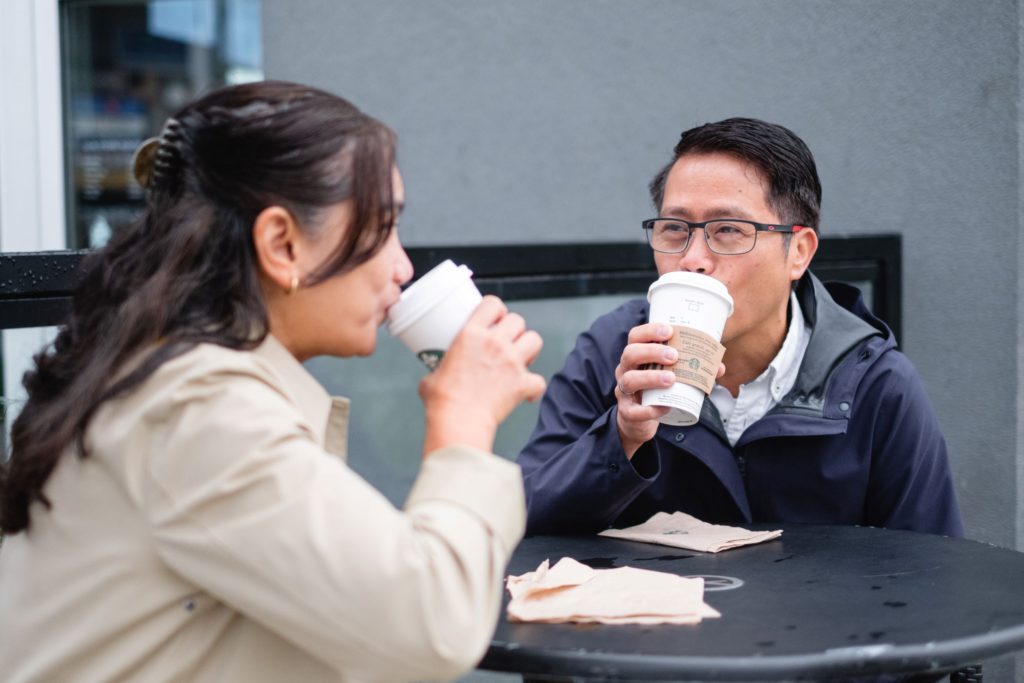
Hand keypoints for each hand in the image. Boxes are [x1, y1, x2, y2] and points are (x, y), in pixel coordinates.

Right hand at [419, 296, 545, 455]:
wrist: (458, 422)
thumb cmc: (442, 401)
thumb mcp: (432, 376)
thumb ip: (439, 370)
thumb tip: (434, 378)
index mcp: (471, 334)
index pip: (492, 304)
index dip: (497, 309)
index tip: (495, 318)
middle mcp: (495, 343)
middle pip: (517, 320)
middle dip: (514, 329)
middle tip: (507, 341)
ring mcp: (512, 362)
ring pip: (535, 340)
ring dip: (529, 348)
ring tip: (520, 359)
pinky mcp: (523, 383)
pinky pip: (539, 380)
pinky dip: (534, 388)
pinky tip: (526, 393)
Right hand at [614, 323, 725, 458]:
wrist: (639, 420)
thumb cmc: (656, 390)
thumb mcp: (671, 376)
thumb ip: (693, 369)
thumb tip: (718, 367)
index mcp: (637, 356)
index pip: (636, 336)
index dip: (649, 331)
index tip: (670, 331)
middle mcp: (626, 370)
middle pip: (630, 354)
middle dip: (652, 352)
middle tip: (674, 356)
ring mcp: (624, 391)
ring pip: (629, 380)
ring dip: (650, 377)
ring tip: (671, 379)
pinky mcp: (627, 411)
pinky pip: (633, 410)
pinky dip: (649, 409)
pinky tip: (664, 407)